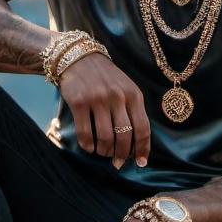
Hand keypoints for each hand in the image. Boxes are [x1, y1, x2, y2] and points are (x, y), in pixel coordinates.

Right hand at [57, 52, 151, 169]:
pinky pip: (85, 132)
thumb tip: (135, 144)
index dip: (143, 148)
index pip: (143, 127)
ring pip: (106, 137)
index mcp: (133, 94)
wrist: (78, 58)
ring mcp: (98, 99)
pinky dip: (88, 145)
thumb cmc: (105, 78)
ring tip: (103, 153)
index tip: (141, 163)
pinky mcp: (79, 102)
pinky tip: (89, 147)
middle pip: (125, 135)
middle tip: (118, 162)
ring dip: (105, 151)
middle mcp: (118, 96)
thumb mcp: (125, 88)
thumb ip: (132, 110)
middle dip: (122, 154)